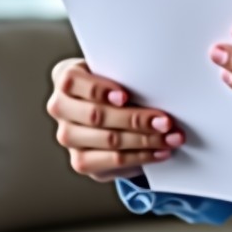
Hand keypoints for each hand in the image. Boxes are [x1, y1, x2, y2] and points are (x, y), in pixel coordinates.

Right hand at [46, 57, 185, 181]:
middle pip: (96, 115)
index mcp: (65, 78)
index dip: (99, 89)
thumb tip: (158, 82)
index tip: (125, 96)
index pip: (73, 82)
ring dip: (145, 140)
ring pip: (108, 140)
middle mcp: (60, 107)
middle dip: (135, 119)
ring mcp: (68, 136)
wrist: (109, 105)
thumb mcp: (117, 70)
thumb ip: (126, 72)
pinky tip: (161, 151)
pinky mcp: (80, 161)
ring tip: (171, 137)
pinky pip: (113, 161)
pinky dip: (142, 156)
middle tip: (166, 121)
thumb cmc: (117, 81)